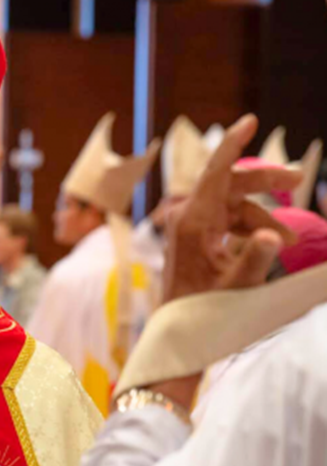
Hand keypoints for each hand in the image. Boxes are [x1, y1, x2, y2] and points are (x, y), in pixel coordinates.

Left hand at [162, 114, 301, 302]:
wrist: (180, 331)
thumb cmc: (203, 310)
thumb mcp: (236, 285)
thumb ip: (256, 258)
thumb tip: (271, 235)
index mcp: (192, 222)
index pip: (215, 173)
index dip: (233, 143)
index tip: (250, 120)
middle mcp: (187, 218)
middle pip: (230, 184)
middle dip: (266, 181)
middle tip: (299, 175)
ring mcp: (188, 227)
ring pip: (232, 204)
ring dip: (262, 216)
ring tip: (290, 238)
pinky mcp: (193, 237)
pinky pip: (225, 220)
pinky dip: (249, 226)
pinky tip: (271, 240)